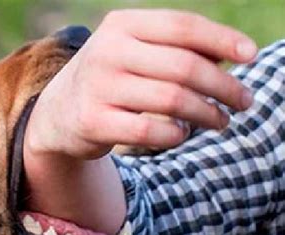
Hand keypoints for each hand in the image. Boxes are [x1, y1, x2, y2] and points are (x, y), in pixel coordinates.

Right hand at [26, 9, 256, 158]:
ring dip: (207, 114)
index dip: (223, 40)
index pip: (182, 26)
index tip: (251, 57)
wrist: (58, 112)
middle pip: (184, 67)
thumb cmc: (110, 79)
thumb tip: (233, 54)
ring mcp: (98, 87)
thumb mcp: (134, 53)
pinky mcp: (93, 121)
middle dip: (224, 86)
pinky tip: (181, 134)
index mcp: (121, 26)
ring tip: (221, 121)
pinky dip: (175, 135)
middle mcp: (107, 52)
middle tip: (243, 102)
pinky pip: (150, 131)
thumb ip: (176, 49)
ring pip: (172, 100)